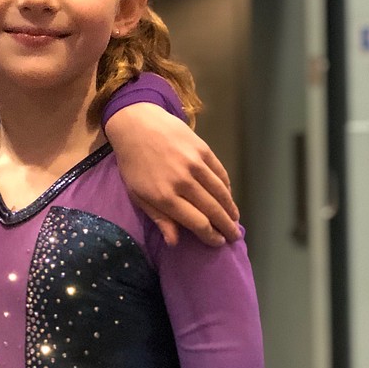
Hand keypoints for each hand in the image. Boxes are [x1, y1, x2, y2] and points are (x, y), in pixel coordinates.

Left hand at [105, 104, 239, 246]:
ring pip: (221, 193)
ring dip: (231, 209)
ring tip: (235, 220)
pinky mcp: (203, 150)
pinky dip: (227, 188)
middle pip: (213, 210)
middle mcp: (183, 182)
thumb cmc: (133, 163)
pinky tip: (228, 196)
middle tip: (234, 236)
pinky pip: (220, 173)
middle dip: (226, 227)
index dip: (211, 236)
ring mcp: (195, 165)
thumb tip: (174, 242)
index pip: (198, 223)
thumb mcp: (137, 194)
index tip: (217, 242)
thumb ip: (158, 217)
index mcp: (165, 197)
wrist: (136, 125)